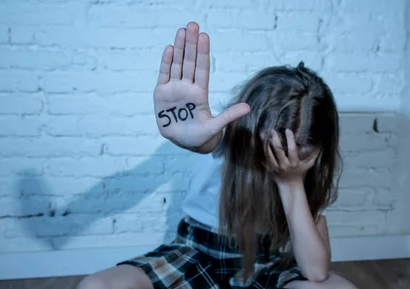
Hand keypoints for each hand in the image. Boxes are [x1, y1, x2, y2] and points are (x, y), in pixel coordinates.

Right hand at [154, 22, 249, 148]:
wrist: (183, 143)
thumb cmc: (200, 136)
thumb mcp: (214, 127)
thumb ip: (228, 116)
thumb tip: (247, 107)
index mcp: (200, 93)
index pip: (202, 69)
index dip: (202, 53)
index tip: (204, 36)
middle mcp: (188, 87)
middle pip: (189, 62)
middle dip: (190, 44)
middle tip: (192, 25)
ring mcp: (175, 89)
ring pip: (177, 64)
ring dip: (179, 48)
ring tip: (181, 31)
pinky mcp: (162, 94)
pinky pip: (164, 75)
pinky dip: (166, 62)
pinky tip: (169, 48)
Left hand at [262, 129, 319, 185]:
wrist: (289, 185)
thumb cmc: (300, 173)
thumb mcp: (308, 165)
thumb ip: (313, 156)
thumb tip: (320, 146)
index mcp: (294, 163)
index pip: (292, 150)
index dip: (290, 140)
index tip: (288, 130)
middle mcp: (284, 165)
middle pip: (278, 151)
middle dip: (275, 140)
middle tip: (273, 130)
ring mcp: (276, 167)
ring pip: (269, 154)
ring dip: (266, 144)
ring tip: (263, 134)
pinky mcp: (270, 169)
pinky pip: (264, 159)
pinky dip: (262, 151)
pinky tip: (260, 143)